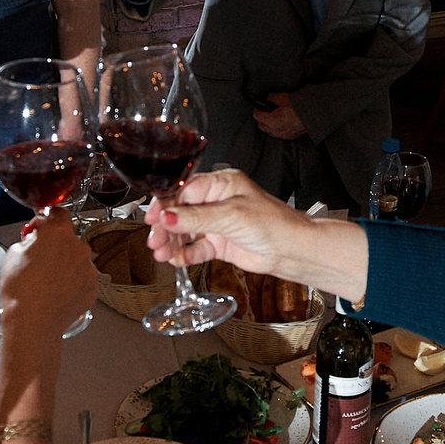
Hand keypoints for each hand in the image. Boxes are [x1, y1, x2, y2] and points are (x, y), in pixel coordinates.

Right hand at [0, 212, 94, 338]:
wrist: (33, 323)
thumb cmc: (20, 291)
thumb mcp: (13, 253)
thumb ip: (28, 239)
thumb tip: (34, 238)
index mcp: (58, 233)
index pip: (59, 212)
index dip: (47, 218)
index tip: (41, 226)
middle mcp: (78, 248)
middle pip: (68, 238)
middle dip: (55, 245)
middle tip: (37, 259)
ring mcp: (88, 269)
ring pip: (76, 260)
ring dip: (64, 264)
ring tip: (46, 280)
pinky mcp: (92, 288)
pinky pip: (81, 279)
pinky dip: (71, 283)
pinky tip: (55, 292)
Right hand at [142, 169, 302, 275]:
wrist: (292, 250)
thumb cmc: (273, 223)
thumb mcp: (230, 215)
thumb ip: (195, 217)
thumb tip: (166, 216)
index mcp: (221, 184)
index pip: (184, 190)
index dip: (165, 203)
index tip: (152, 216)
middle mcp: (217, 201)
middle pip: (181, 211)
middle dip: (166, 226)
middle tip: (155, 239)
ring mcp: (218, 223)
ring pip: (186, 231)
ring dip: (172, 242)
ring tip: (161, 252)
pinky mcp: (221, 243)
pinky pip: (197, 248)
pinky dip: (185, 254)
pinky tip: (176, 260)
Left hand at [253, 91, 304, 139]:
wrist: (313, 114)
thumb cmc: (298, 106)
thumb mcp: (282, 97)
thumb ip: (272, 98)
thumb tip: (269, 98)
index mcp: (271, 121)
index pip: (257, 116)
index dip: (256, 109)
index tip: (257, 105)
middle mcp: (275, 130)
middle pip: (261, 126)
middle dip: (261, 118)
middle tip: (264, 111)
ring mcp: (283, 134)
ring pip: (270, 131)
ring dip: (268, 125)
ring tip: (272, 117)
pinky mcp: (290, 136)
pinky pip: (279, 133)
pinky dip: (277, 128)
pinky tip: (281, 122)